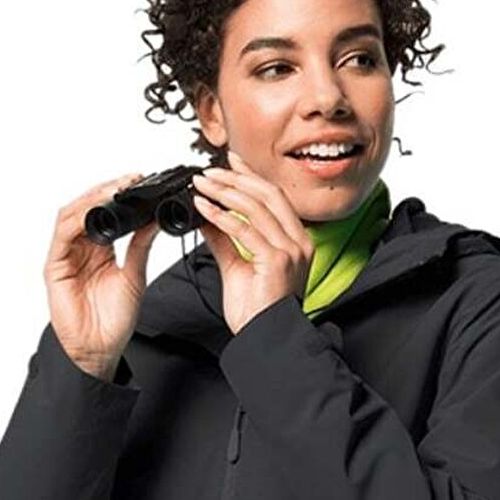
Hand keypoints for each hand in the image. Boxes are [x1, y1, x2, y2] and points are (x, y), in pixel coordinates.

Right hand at [44, 170, 158, 376]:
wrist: (101, 349)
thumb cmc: (114, 319)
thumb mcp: (135, 275)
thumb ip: (140, 246)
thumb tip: (154, 219)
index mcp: (99, 248)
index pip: (104, 211)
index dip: (119, 194)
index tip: (140, 182)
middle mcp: (80, 248)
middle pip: (86, 207)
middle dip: (106, 190)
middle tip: (129, 179)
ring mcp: (66, 255)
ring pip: (71, 215)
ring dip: (92, 199)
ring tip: (114, 190)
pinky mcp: (55, 266)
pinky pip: (62, 235)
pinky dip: (77, 220)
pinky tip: (94, 213)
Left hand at [191, 166, 313, 335]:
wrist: (265, 339)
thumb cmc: (259, 312)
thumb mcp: (238, 268)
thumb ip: (225, 241)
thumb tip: (208, 217)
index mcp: (296, 241)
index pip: (274, 197)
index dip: (251, 175)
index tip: (230, 160)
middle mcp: (298, 242)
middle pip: (268, 194)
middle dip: (236, 178)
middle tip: (208, 171)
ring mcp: (290, 251)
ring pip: (256, 207)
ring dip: (224, 191)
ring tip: (201, 184)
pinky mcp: (276, 261)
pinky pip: (245, 230)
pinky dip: (221, 215)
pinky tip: (203, 207)